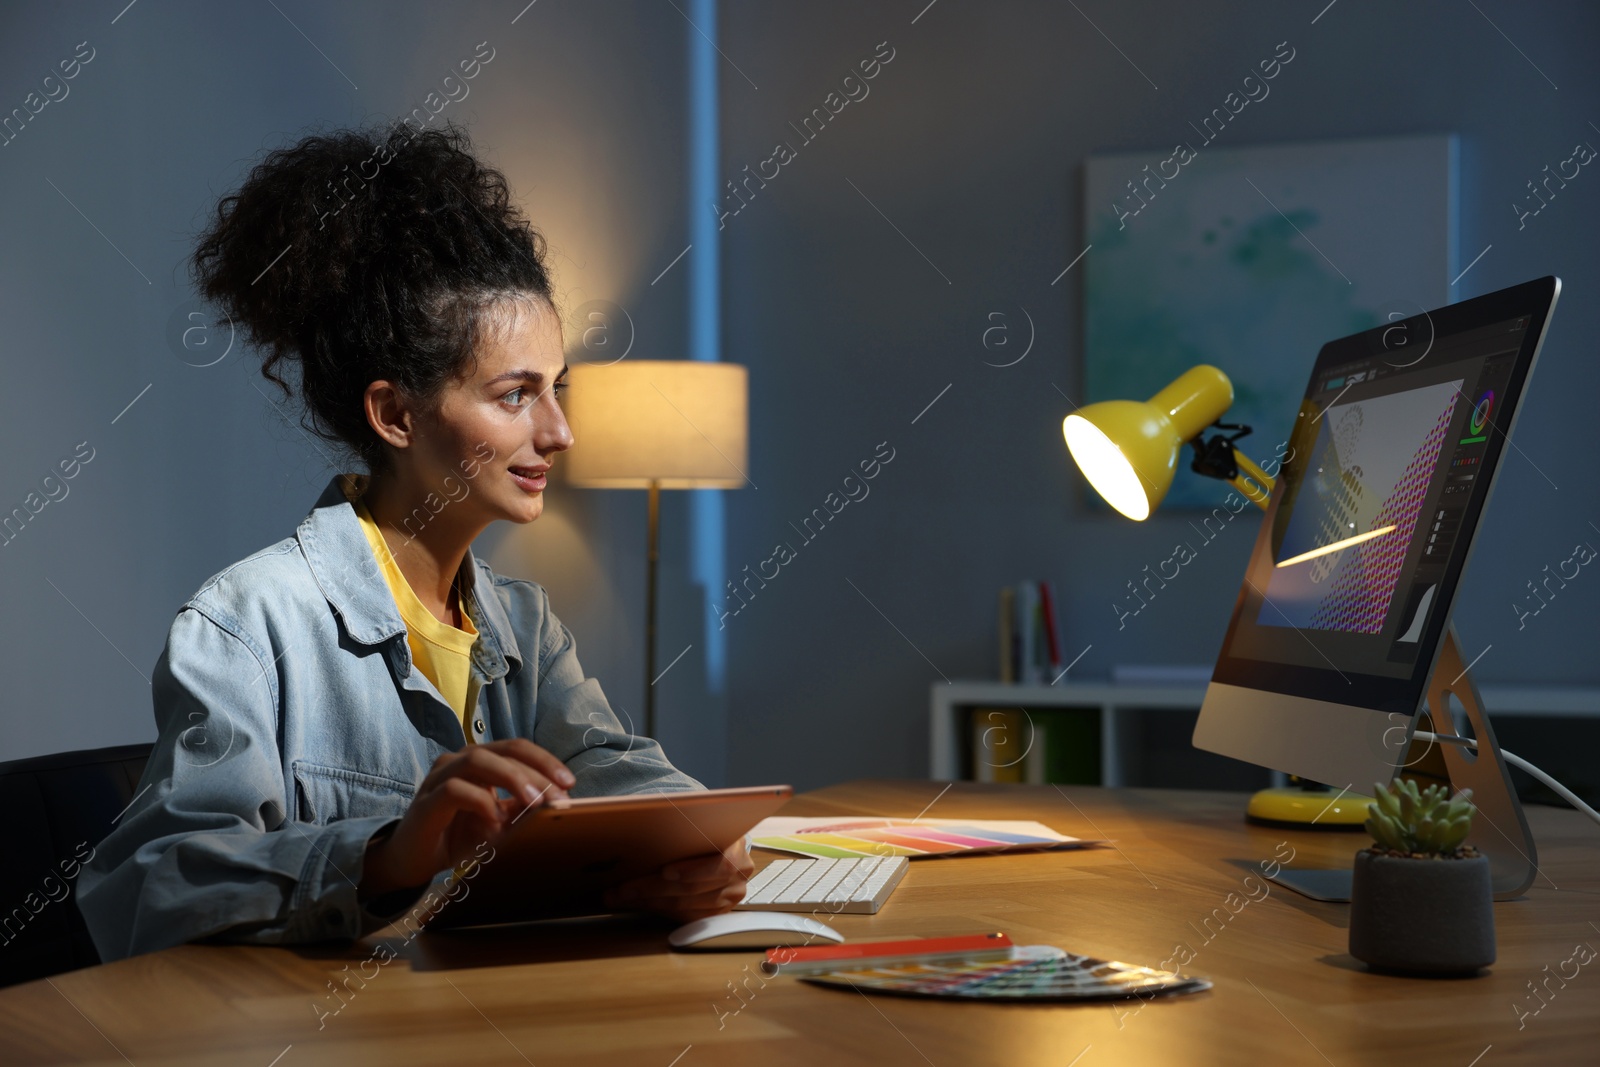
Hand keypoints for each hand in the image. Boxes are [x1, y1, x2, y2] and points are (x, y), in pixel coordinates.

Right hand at [359, 739, 574, 898]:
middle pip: (505, 750)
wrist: (414, 860)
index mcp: (482, 761)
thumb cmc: (458, 837)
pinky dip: (480, 802)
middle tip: (558, 796)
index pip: (518, 748)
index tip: (569, 784)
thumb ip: (521, 809)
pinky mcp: (427, 801)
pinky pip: (454, 790)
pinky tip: (495, 821)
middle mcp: (460, 761)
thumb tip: (556, 803)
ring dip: (512, 779)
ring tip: (534, 802)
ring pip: (479, 761)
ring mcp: (441, 777)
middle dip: (537, 770)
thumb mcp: (499, 823)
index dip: (546, 761)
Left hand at [602, 839, 754, 922]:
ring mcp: (729, 898)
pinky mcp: (716, 913)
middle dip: (652, 888)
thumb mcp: (697, 821)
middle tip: (622, 887)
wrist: (714, 841)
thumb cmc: (702, 830)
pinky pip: (684, 917)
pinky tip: (639, 902)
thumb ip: (683, 827)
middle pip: (693, 889)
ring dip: (650, 901)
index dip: (692, 870)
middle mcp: (739, 877)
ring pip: (685, 906)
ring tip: (622, 896)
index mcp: (738, 849)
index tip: (665, 871)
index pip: (721, 865)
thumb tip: (643, 825)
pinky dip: (659, 910)